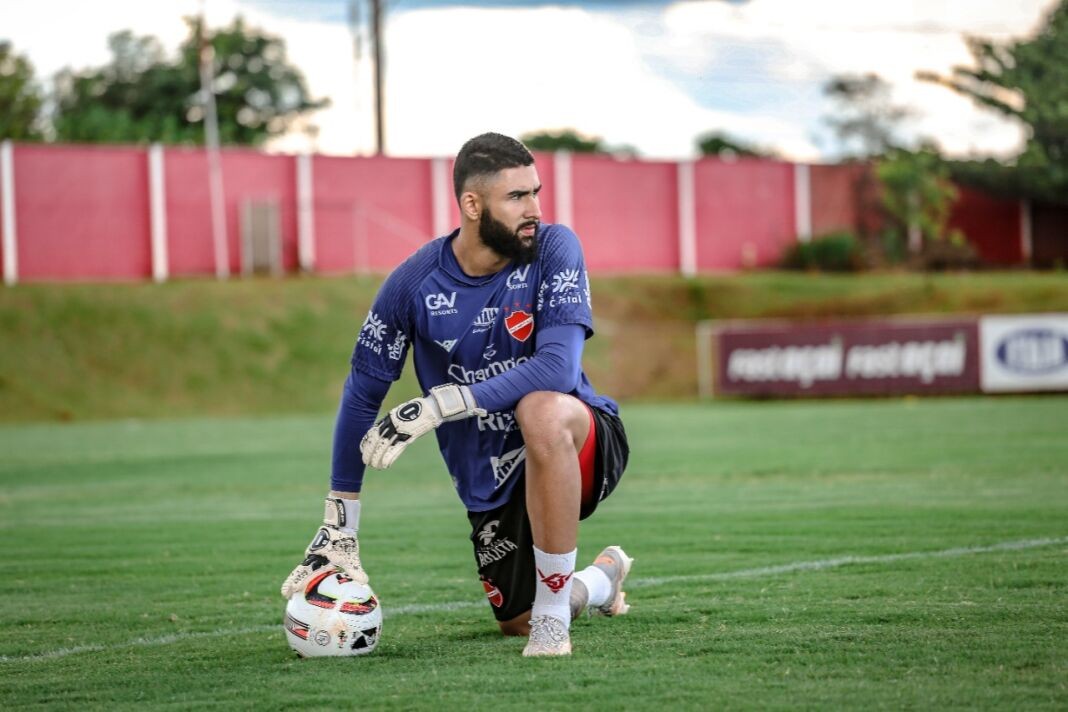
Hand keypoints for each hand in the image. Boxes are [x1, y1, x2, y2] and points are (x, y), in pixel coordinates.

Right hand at [281, 497, 366, 598]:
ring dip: (303, 578)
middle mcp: (312, 557)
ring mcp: (315, 554)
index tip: (285, 594)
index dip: (292, 584)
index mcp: (314, 559)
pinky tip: (317, 578)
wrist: (341, 524)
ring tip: (297, 589)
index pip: (300, 575)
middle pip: (301, 573)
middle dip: (295, 583)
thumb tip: (365, 582)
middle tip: (287, 595)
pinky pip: (316, 565)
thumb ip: (354, 570)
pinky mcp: (321, 553)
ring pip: (308, 569)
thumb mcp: (349, 557)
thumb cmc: (343, 540)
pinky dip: (314, 572)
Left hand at [361, 384, 483, 468]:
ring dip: (377, 457)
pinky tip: (385, 465)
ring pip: (384, 445)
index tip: (362, 451)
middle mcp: (392, 422)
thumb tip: (392, 430)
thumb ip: (397, 421)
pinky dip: (389, 457)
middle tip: (366, 462)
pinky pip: (396, 448)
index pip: (373, 431)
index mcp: (390, 417)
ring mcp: (400, 428)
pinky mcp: (409, 434)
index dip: (366, 442)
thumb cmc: (422, 409)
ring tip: (375, 466)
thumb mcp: (405, 413)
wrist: (434, 405)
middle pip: (376, 439)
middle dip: (370, 452)